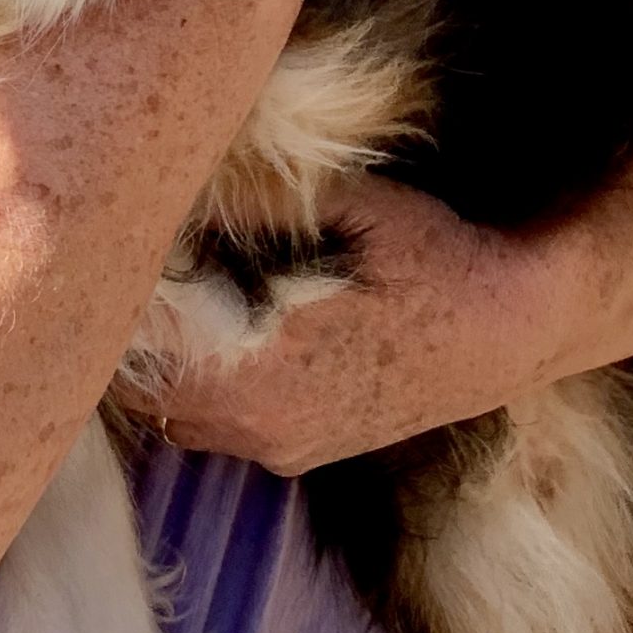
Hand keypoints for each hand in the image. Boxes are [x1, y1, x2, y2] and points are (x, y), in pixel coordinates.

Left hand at [138, 178, 488, 474]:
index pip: (133, 352)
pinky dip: (205, 388)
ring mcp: (278, 450)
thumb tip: (177, 177)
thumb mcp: (343, 207)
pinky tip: (230, 337)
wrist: (516, 327)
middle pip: (140, 392)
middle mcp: (255, 428)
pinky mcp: (301, 456)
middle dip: (130, 335)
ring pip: (174, 415)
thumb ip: (250, 201)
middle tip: (134, 271)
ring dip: (163, 366)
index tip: (117, 251)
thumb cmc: (433, 258)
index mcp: (253, 372)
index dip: (116, 298)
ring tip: (178, 302)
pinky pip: (219, 429)